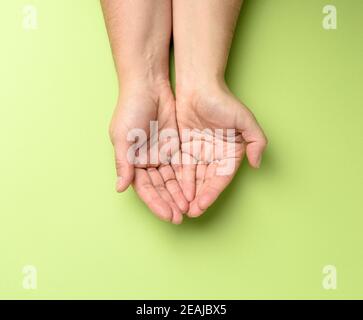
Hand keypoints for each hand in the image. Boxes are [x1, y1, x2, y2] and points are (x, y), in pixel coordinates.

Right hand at [109, 82, 187, 223]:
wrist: (148, 86)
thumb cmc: (130, 110)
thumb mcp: (123, 137)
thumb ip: (123, 163)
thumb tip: (120, 188)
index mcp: (132, 162)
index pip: (145, 189)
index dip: (156, 203)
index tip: (168, 215)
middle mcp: (146, 162)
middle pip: (159, 188)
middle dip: (169, 203)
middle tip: (181, 217)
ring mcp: (161, 155)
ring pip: (171, 181)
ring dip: (179, 195)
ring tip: (189, 208)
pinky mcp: (174, 147)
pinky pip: (181, 167)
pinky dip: (186, 180)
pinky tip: (193, 191)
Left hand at [176, 83, 267, 216]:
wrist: (198, 85)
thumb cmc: (222, 101)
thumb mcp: (245, 119)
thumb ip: (257, 141)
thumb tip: (257, 164)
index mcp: (231, 152)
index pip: (221, 177)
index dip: (212, 192)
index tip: (202, 205)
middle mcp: (216, 155)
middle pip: (207, 181)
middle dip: (199, 198)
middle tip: (190, 213)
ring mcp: (200, 153)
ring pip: (194, 178)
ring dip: (189, 193)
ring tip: (181, 208)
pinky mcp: (185, 148)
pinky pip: (182, 167)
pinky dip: (180, 180)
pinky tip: (175, 192)